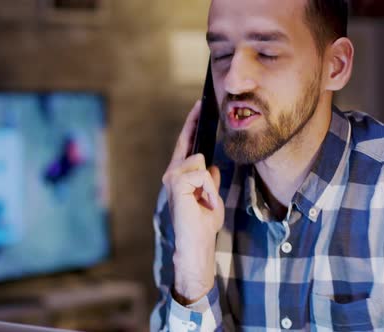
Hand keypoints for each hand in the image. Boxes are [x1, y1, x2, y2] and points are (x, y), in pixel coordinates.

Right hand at [161, 100, 224, 303]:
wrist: (197, 241)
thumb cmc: (203, 222)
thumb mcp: (211, 196)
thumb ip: (210, 180)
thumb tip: (211, 166)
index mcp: (180, 175)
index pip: (186, 144)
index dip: (191, 124)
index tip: (198, 106)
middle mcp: (172, 174)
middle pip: (190, 146)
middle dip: (194, 126)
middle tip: (202, 105)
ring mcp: (172, 177)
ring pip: (200, 161)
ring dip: (210, 183)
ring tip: (207, 200)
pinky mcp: (176, 183)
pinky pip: (202, 174)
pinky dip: (209, 189)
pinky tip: (204, 201)